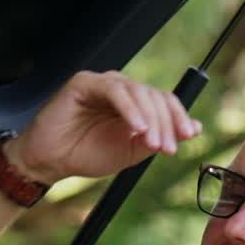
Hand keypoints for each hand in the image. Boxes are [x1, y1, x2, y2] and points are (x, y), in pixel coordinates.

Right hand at [6, 71, 200, 185]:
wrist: (50, 162)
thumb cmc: (85, 154)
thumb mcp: (130, 153)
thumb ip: (158, 140)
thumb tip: (193, 129)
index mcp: (134, 104)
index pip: (163, 101)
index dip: (178, 117)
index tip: (187, 137)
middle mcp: (121, 90)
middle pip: (154, 96)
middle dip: (166, 123)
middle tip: (167, 149)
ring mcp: (104, 83)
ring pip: (138, 92)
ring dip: (150, 119)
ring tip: (152, 143)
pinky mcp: (85, 83)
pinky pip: (115, 91)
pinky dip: (130, 110)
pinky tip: (136, 129)